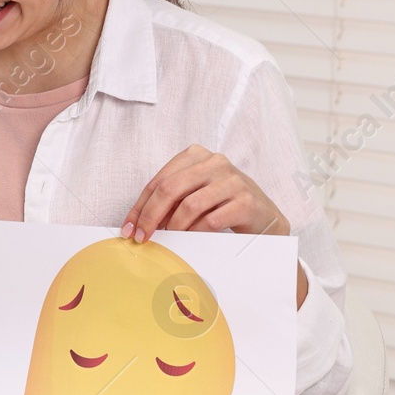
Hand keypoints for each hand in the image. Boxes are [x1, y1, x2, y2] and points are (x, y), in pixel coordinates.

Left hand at [122, 144, 307, 307]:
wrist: (264, 215)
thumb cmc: (223, 204)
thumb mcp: (195, 194)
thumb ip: (171, 200)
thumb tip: (139, 222)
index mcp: (196, 155)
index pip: (159, 180)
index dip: (140, 206)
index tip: (130, 228)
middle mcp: (214, 162)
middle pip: (170, 189)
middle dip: (150, 216)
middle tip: (143, 237)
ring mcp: (231, 180)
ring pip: (190, 205)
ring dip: (174, 227)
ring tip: (169, 239)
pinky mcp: (244, 201)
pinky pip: (210, 220)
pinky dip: (195, 233)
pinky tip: (191, 240)